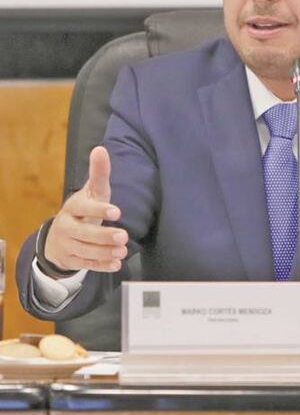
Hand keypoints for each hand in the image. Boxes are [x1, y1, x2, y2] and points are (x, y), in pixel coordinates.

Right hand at [42, 146, 128, 274]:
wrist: (59, 236)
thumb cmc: (83, 209)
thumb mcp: (92, 192)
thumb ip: (98, 173)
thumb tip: (100, 148)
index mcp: (73, 208)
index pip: (84, 208)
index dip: (99, 209)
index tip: (117, 211)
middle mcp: (67, 226)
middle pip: (83, 233)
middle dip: (103, 235)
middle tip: (124, 236)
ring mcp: (67, 245)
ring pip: (85, 250)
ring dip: (104, 252)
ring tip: (123, 251)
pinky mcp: (71, 259)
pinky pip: (86, 264)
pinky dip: (101, 265)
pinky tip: (116, 265)